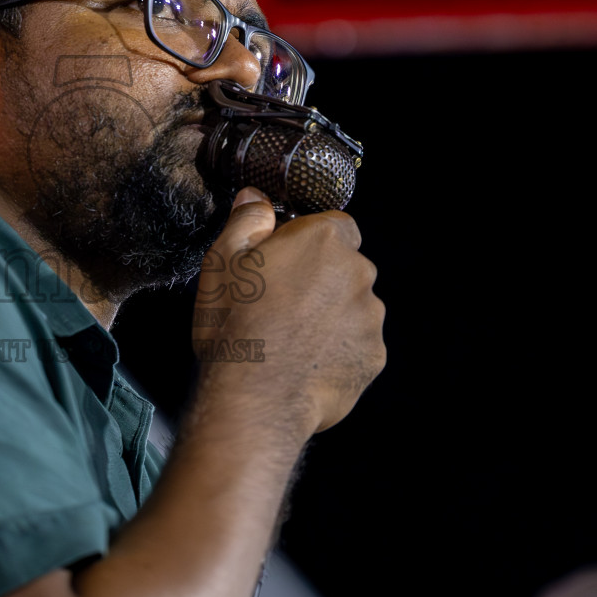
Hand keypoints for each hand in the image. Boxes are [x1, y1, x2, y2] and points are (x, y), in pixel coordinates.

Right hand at [193, 187, 385, 435]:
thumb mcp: (223, 262)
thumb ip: (247, 221)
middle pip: (345, 267)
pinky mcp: (373, 356)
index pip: (334, 226)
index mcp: (325, 240)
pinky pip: (356, 345)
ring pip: (352, 307)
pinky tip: (304, 362)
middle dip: (320, 280)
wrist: (255, 397)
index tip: (284, 262)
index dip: (308, 242)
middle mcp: (358, 273)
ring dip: (330, 316)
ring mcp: (370, 317)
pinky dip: (337, 350)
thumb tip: (256, 198)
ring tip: (290, 339)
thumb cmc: (236, 326)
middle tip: (280, 304)